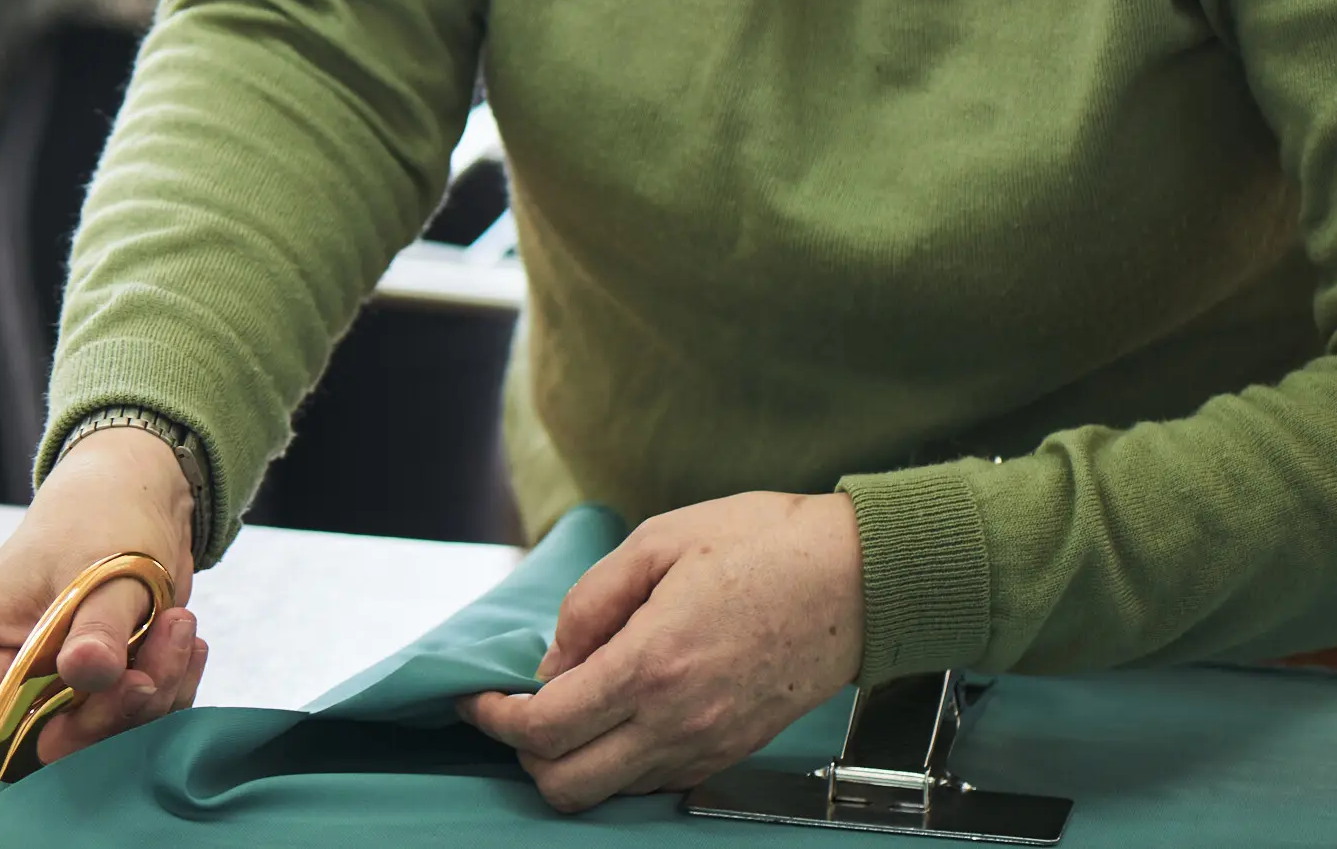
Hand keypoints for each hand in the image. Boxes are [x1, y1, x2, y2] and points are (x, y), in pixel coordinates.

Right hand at [0, 427, 206, 765]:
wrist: (136, 492)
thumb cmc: (101, 515)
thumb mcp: (104, 569)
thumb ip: (97, 629)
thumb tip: (87, 673)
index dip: (45, 752)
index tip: (120, 695)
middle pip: (48, 752)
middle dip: (121, 710)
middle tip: (171, 645)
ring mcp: (45, 688)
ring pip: (97, 742)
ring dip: (153, 695)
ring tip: (181, 627)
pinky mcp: (89, 691)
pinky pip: (126, 723)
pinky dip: (164, 691)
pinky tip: (184, 641)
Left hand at [461, 491, 863, 813]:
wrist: (861, 580)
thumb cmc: (765, 545)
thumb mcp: (658, 542)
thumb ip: (590, 603)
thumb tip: (551, 659)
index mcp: (650, 666)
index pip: (543, 726)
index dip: (493, 718)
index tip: (475, 697)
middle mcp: (676, 723)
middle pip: (564, 785)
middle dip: (523, 753)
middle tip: (513, 708)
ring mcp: (707, 748)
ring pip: (609, 793)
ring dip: (571, 760)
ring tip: (566, 704)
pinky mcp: (730, 754)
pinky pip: (652, 781)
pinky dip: (617, 761)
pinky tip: (616, 712)